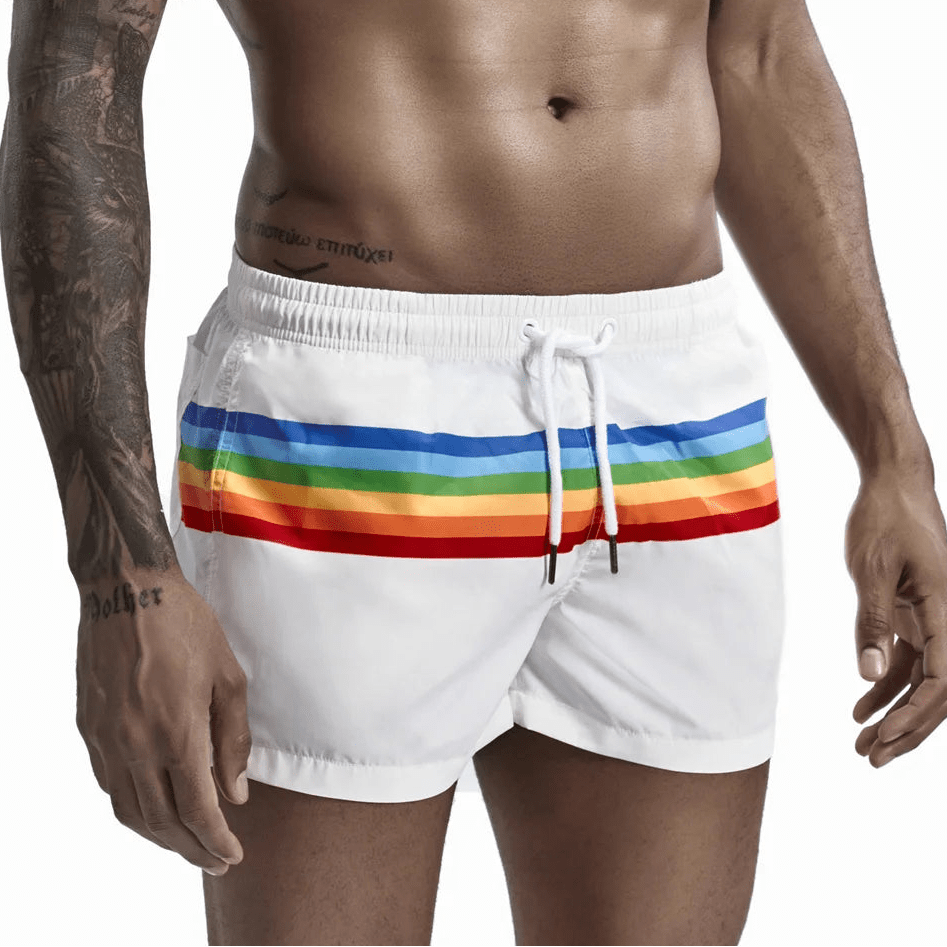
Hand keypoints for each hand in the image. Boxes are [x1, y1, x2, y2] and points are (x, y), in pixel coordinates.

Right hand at [75, 567, 251, 874]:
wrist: (127, 588)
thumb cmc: (187, 625)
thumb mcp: (228, 676)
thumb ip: (233, 739)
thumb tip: (236, 793)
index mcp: (177, 731)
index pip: (197, 809)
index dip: (217, 840)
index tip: (233, 855)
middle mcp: (136, 744)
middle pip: (162, 822)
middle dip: (192, 849)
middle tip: (215, 861)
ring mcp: (106, 739)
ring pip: (130, 812)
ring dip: (160, 837)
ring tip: (187, 844)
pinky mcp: (89, 728)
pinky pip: (110, 786)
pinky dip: (134, 808)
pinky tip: (154, 807)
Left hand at [845, 470, 946, 765]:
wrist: (894, 484)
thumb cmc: (884, 519)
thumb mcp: (871, 569)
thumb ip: (872, 622)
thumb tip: (870, 676)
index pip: (941, 680)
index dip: (915, 717)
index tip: (884, 739)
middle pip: (938, 692)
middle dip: (908, 729)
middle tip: (871, 757)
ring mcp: (936, 620)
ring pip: (924, 681)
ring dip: (897, 713)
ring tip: (863, 743)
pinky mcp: (918, 615)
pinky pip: (910, 662)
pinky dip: (888, 686)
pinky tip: (862, 708)